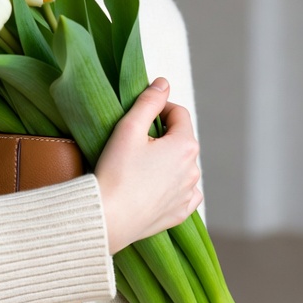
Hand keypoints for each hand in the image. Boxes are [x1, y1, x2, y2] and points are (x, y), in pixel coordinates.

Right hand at [94, 77, 202, 254]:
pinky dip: (172, 185)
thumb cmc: (116, 171)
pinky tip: (152, 186)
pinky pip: (183, 193)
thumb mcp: (129, 128)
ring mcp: (188, 194)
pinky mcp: (180, 213)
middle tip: (135, 142)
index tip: (141, 115)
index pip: (179, 114)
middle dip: (162, 136)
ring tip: (140, 165)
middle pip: (181, 140)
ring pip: (182, 166)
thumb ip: (149, 101)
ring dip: (167, 160)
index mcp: (185, 146)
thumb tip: (163, 84)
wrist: (108, 218)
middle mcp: (193, 170)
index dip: (160, 108)